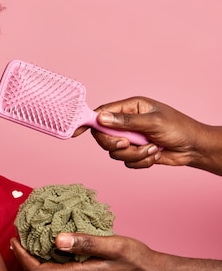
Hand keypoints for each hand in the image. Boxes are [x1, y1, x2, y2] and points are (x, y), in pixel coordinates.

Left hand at [10, 233, 161, 270]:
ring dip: (35, 261)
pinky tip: (51, 247)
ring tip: (31, 240)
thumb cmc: (137, 260)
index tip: (15, 240)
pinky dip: (48, 262)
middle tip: (18, 238)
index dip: (22, 257)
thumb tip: (57, 239)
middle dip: (24, 259)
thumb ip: (84, 242)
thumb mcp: (112, 245)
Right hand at [74, 96, 212, 170]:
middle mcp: (127, 122)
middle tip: (127, 145)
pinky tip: (154, 155)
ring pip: (114, 152)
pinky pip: (126, 162)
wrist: (194, 149)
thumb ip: (125, 122)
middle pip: (103, 136)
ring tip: (151, 150)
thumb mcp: (152, 122)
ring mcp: (131, 138)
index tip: (76, 132)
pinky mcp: (135, 152)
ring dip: (133, 155)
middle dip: (115, 144)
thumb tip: (100, 118)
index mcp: (130, 108)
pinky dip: (140, 162)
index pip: (102, 113)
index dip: (88, 122)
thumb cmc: (179, 128)